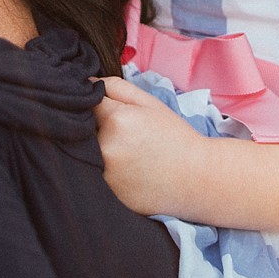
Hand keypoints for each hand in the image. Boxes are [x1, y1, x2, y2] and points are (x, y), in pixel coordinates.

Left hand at [94, 75, 209, 217]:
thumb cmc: (174, 137)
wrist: (196, 179)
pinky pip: (95, 175)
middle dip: (95, 127)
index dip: (94, 103)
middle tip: (123, 135)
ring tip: (127, 154)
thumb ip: (115, 87)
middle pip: (82, 130)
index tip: (107, 109)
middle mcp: (105, 149)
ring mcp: (104, 175)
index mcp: (116, 120)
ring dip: (97, 149)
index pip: (85, 102)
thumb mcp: (150, 103)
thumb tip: (85, 83)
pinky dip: (105, 170)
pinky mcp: (107, 194)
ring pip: (86, 153)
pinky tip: (127, 171)